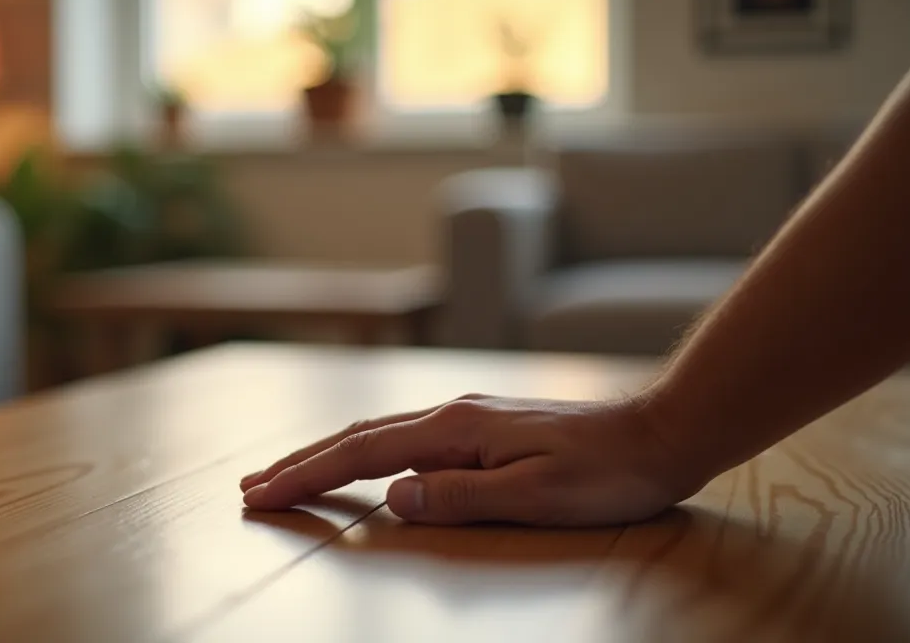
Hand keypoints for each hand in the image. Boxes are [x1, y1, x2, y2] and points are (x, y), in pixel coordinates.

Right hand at [238, 394, 712, 526]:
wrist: (660, 432)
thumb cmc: (606, 472)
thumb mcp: (536, 494)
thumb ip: (461, 496)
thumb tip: (390, 497)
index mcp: (457, 429)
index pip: (362, 453)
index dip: (307, 475)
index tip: (260, 494)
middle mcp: (453, 413)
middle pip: (358, 435)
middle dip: (300, 462)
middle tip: (249, 485)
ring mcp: (468, 415)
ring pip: (378, 432)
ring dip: (327, 454)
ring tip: (288, 472)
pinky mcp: (484, 425)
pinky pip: (405, 436)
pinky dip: (366, 450)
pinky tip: (363, 460)